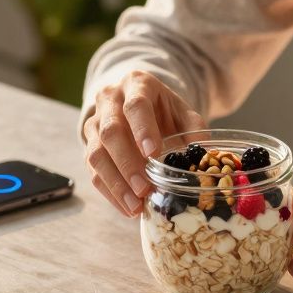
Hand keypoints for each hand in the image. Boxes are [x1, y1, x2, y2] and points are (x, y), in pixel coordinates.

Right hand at [84, 70, 205, 216]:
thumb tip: (204, 152)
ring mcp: (95, 123)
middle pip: (111, 132)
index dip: (143, 130)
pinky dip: (110, 192)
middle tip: (144, 188)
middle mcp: (110, 100)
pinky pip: (93, 172)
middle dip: (127, 163)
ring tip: (136, 205)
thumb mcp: (181, 111)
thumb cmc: (163, 110)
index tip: (153, 154)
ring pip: (96, 154)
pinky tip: (127, 207)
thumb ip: (193, 128)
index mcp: (136, 84)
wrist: (137, 103)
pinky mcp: (89, 146)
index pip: (136, 105)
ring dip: (116, 183)